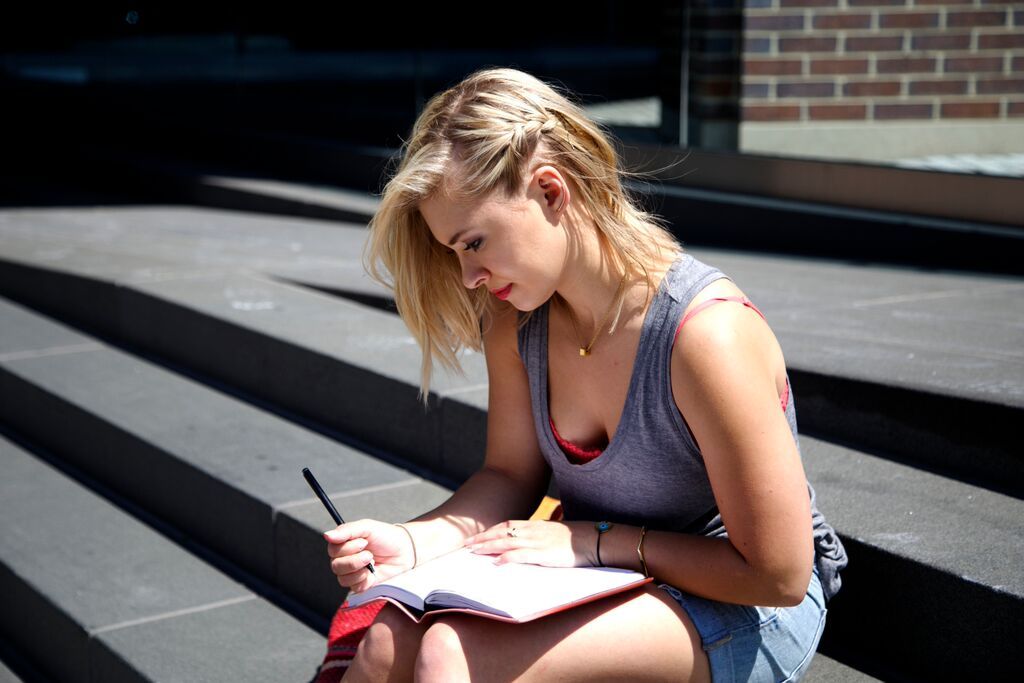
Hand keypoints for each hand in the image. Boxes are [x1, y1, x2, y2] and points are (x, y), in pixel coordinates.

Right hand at [323, 519, 414, 593]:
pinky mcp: (361, 585)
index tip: (363, 541)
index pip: (332, 549)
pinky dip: (363, 579)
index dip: (346, 547)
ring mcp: (352, 574)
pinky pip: (353, 587)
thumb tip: (326, 536)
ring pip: (342, 578)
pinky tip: (373, 571)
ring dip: (359, 568)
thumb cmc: (386, 537)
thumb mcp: (367, 527)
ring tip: (372, 560)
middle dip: (354, 559)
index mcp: (344, 545)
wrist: (405, 550)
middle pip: (335, 565)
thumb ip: (347, 531)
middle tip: (369, 552)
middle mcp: (345, 560)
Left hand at [464, 520, 596, 567]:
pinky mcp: (544, 554)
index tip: (477, 536)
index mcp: (536, 525)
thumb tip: (541, 530)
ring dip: (488, 546)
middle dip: (482, 538)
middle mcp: (533, 531)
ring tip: (473, 551)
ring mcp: (538, 542)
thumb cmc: (578, 538)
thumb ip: (546, 531)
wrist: (594, 539)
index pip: (507, 526)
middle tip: (466, 544)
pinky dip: (507, 558)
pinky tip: (497, 562)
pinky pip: (522, 555)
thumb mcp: (558, 531)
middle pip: (501, 532)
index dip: (490, 531)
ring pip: (506, 542)